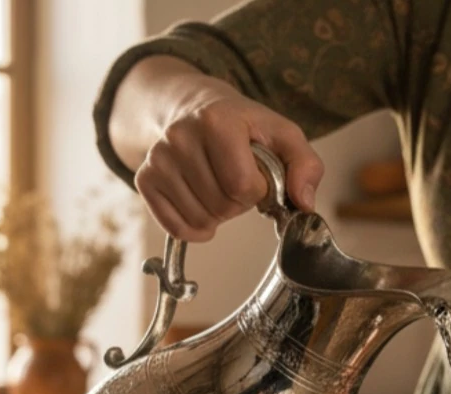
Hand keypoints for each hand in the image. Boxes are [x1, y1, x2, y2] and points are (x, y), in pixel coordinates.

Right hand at [113, 57, 323, 241]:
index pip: (243, 186)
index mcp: (216, 120)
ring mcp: (157, 158)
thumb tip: (304, 203)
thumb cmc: (245, 129)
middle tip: (235, 180)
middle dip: (238, 203)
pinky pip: (176, 228)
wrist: (195, 109)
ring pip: (200, 220)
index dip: (258, 191)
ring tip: (218, 186)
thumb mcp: (284, 136)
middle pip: (222, 206)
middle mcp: (180, 136)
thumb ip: (305, 166)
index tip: (257, 176)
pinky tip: (201, 203)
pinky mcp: (145, 180)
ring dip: (218, 215)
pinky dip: (196, 227)